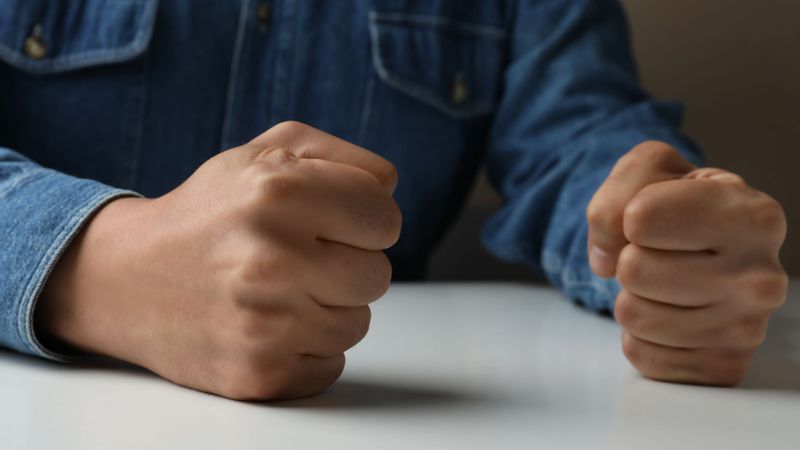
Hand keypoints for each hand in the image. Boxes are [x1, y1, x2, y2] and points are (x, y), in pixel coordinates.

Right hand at [35, 121, 401, 399]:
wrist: (126, 279)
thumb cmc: (210, 212)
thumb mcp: (266, 152)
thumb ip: (342, 158)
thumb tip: (389, 190)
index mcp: (279, 191)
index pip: (385, 218)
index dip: (363, 220)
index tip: (331, 223)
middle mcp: (272, 258)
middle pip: (378, 275)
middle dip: (345, 265)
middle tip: (297, 258)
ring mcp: (266, 323)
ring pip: (358, 324)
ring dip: (327, 308)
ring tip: (277, 291)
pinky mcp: (259, 374)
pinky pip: (333, 365)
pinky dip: (308, 348)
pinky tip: (268, 324)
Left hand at [587, 141, 787, 385]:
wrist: (700, 251)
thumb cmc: (676, 204)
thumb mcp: (648, 169)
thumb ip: (616, 193)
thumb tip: (607, 260)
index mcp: (754, 216)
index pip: (640, 219)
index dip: (632, 214)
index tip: (655, 215)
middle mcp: (762, 277)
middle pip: (632, 269)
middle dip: (630, 258)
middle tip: (661, 254)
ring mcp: (747, 329)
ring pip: (631, 314)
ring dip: (633, 296)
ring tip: (665, 283)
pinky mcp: (722, 368)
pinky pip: (639, 353)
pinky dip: (641, 334)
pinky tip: (670, 314)